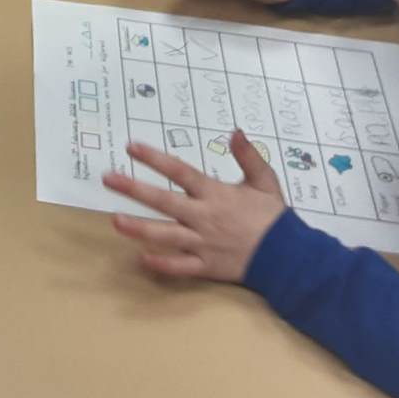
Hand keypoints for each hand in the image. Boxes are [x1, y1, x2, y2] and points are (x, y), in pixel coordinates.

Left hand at [104, 131, 288, 282]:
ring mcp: (203, 243)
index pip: (179, 171)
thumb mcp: (265, 181)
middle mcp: (204, 217)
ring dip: (139, 228)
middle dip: (133, 189)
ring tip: (114, 220)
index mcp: (215, 194)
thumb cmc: (274, 217)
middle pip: (163, 201)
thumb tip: (235, 131)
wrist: (290, 258)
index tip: (131, 147)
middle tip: (108, 179)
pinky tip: (139, 258)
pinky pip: (180, 267)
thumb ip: (248, 155)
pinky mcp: (206, 266)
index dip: (154, 158)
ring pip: (165, 235)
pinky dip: (160, 264)